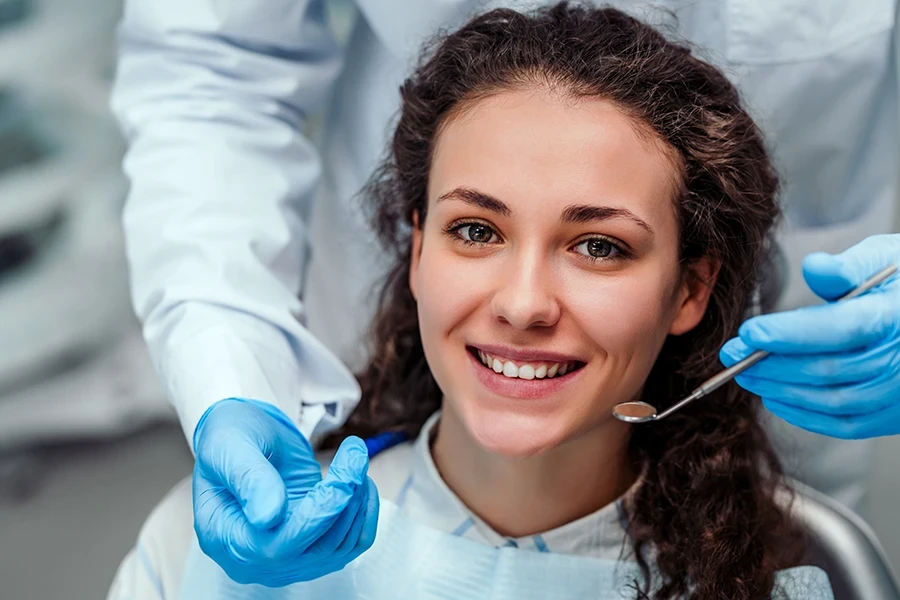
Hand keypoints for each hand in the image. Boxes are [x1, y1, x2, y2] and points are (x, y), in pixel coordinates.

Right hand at [192, 398, 377, 585]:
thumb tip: (268, 518)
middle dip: (345, 499)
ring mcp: (287, 558)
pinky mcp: (312, 547)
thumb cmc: (230, 439)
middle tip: (355, 451)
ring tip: (354, 457)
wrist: (245, 439)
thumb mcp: (229, 446)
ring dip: (357, 501)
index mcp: (226, 538)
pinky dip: (364, 513)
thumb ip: (248, 479)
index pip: (278, 546)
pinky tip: (359, 480)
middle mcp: (255, 560)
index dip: (318, 515)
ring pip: (340, 546)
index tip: (345, 477)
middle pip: (316, 548)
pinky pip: (351, 543)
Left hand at [720, 234, 899, 438]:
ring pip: (830, 400)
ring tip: (745, 374)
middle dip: (770, 363)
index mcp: (895, 318)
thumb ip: (848, 266)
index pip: (838, 329)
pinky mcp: (893, 415)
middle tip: (732, 354)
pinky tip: (775, 397)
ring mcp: (899, 393)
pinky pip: (844, 424)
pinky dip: (804, 414)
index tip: (748, 332)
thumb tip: (814, 267)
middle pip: (827, 369)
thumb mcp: (884, 258)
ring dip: (780, 390)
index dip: (789, 334)